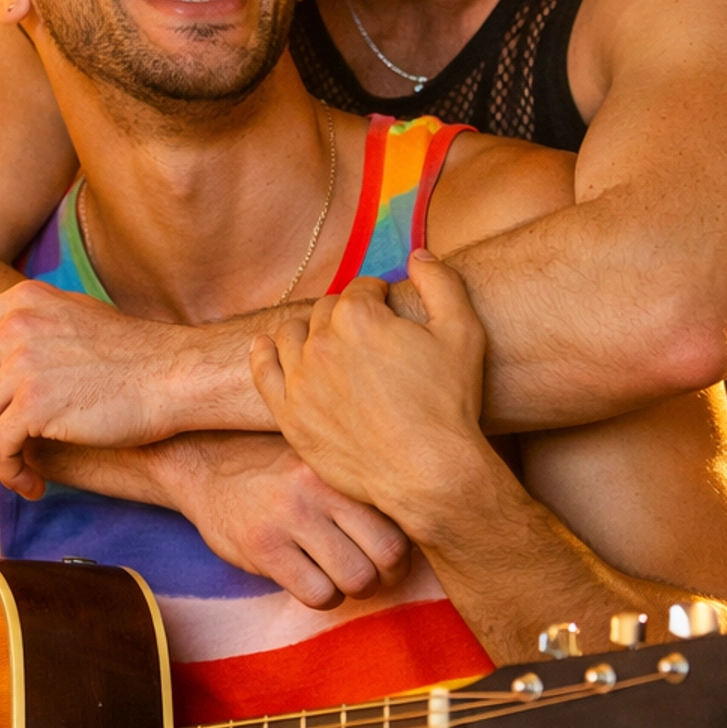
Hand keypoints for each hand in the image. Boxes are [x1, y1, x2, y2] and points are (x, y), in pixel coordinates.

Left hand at [0, 283, 193, 495]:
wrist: (175, 376)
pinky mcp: (35, 404)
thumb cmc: (135, 356)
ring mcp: (23, 363)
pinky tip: (33, 484)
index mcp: (21, 301)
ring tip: (18, 473)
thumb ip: (32, 326)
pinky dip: (10, 473)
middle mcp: (15, 325)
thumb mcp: (74, 315)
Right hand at [155, 433, 409, 609]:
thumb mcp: (320, 463)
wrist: (206, 467)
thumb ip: (360, 485)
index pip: (401, 518)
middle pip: (388, 553)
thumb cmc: (277, 474)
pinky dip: (323, 598)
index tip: (389, 557)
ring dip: (353, 590)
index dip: (403, 550)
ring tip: (337, 578)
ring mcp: (290, 516)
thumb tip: (420, 519)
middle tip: (370, 575)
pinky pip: (318, 593)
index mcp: (340, 465)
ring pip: (357, 578)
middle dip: (385, 576)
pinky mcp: (264, 547)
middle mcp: (319, 485)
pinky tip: (310, 583)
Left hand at [250, 253, 487, 535]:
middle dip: (346, 316)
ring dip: (309, 331)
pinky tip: (268, 346)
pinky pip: (263, 372)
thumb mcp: (463, 331)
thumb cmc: (449, 404)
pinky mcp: (290, 415)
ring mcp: (300, 381)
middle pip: (326, 311)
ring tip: (328, 344)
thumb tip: (417, 254)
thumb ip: (440, 282)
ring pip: (291, 335)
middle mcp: (320, 342)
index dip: (379, 298)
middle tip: (366, 337)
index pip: (361, 289)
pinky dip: (264, 353)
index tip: (390, 312)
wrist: (428, 473)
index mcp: (357, 315)